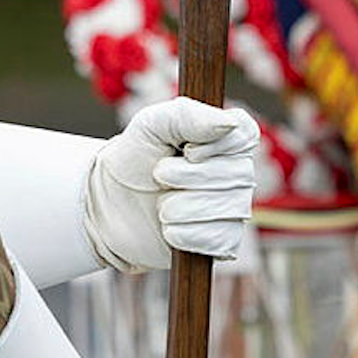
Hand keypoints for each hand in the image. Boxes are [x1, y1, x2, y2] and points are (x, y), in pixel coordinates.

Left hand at [82, 97, 258, 270]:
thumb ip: (187, 116)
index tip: (187, 150)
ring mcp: (233, 208)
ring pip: (228, 209)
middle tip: (159, 174)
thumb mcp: (151, 125)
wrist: (111, 204)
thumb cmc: (136, 157)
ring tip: (161, 204)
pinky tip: (169, 229)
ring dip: (182, 207)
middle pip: (236, 174)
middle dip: (188, 176)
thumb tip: (229, 123)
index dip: (220, 145)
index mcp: (225, 137)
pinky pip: (220, 240)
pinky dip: (187, 234)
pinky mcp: (222, 241)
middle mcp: (237, 171)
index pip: (246, 135)